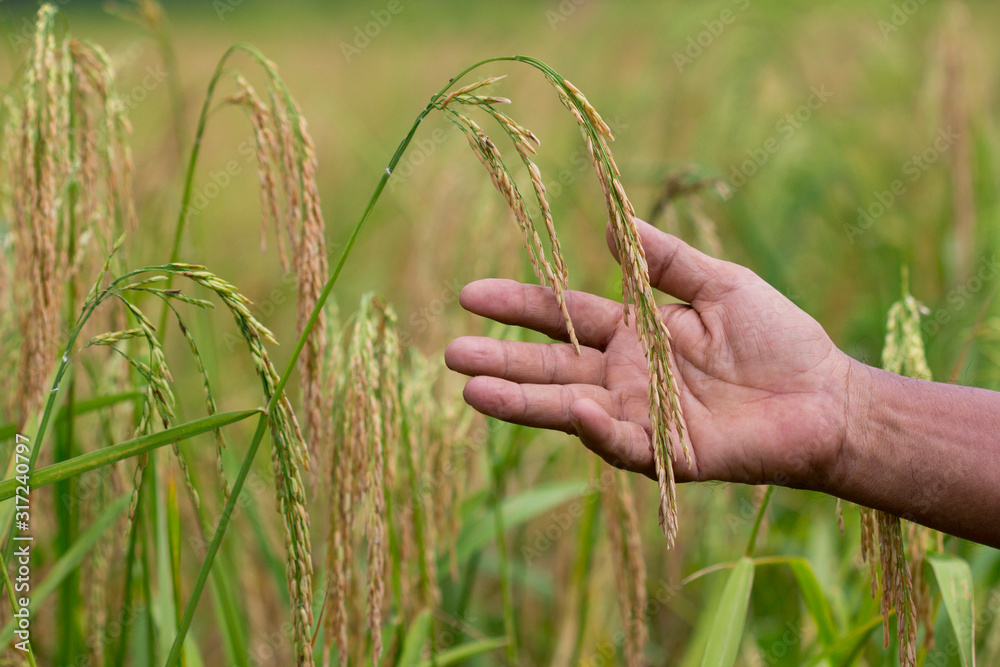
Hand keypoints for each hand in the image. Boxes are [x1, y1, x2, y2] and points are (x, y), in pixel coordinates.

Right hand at [445, 218, 856, 489]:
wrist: (827, 396)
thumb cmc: (777, 338)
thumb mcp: (720, 283)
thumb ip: (666, 260)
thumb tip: (615, 226)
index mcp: (633, 333)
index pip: (562, 317)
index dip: (517, 306)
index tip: (469, 295)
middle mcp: (624, 376)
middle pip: (551, 367)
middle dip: (501, 361)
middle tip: (449, 353)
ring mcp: (641, 417)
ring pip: (569, 409)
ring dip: (523, 402)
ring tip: (472, 392)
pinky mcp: (669, 454)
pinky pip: (624, 441)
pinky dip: (598, 428)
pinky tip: (573, 407)